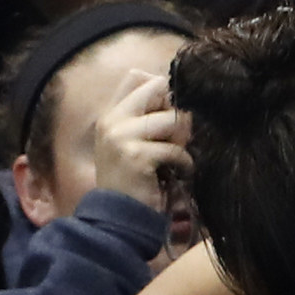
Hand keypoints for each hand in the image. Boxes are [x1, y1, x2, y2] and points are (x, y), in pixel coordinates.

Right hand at [92, 70, 190, 210]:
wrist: (118, 217)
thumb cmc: (133, 181)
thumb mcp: (132, 144)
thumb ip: (147, 118)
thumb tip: (177, 95)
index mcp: (110, 115)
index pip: (136, 77)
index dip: (162, 89)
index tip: (170, 112)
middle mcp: (112, 121)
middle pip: (157, 89)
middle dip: (177, 111)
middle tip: (181, 136)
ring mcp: (121, 137)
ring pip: (171, 119)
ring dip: (183, 139)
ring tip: (178, 158)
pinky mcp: (136, 156)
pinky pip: (175, 149)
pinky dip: (184, 163)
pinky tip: (180, 173)